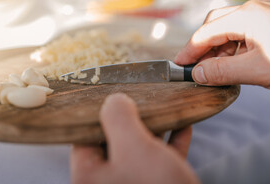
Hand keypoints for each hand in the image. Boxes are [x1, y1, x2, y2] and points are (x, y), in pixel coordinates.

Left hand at [70, 93, 199, 183]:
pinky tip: (184, 128)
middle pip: (114, 142)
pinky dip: (171, 144)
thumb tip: (114, 100)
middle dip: (131, 119)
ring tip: (164, 108)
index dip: (98, 113)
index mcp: (90, 177)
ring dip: (154, 129)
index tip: (113, 93)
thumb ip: (118, 119)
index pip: (85, 137)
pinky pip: (161, 162)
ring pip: (139, 152)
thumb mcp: (135, 148)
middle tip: (142, 97)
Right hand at [175, 0, 269, 92]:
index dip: (190, 50)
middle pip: (217, 25)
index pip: (207, 31)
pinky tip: (239, 62)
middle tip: (197, 68)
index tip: (180, 65)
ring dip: (222, 48)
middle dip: (205, 47)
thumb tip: (198, 73)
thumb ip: (221, 71)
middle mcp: (256, 9)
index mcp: (248, 16)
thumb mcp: (256, 71)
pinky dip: (238, 46)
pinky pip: (249, 31)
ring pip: (233, 28)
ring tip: (220, 70)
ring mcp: (269, 13)